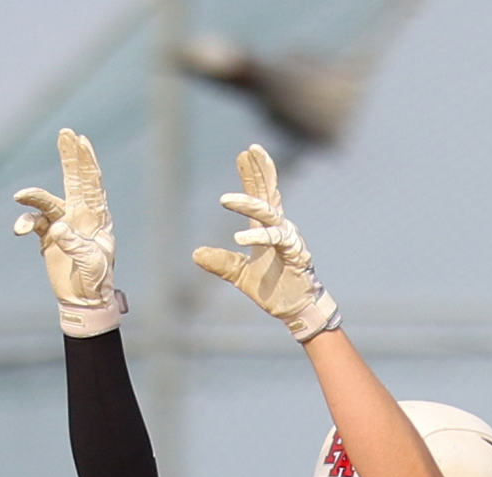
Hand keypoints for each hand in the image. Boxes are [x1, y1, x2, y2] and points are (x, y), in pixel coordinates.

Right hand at [12, 128, 126, 335]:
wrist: (84, 299)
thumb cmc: (95, 279)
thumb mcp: (89, 262)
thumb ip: (74, 243)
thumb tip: (57, 227)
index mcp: (96, 216)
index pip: (91, 183)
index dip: (85, 161)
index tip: (80, 140)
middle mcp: (79, 215)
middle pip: (74, 180)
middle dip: (70, 157)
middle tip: (65, 133)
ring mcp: (63, 223)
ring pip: (46, 201)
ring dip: (33, 197)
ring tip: (19, 195)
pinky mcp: (48, 236)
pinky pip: (33, 222)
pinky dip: (25, 223)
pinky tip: (20, 230)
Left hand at [192, 144, 339, 342]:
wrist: (296, 311)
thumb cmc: (274, 290)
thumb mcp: (240, 276)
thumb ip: (221, 263)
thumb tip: (195, 253)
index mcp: (268, 230)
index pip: (261, 195)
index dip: (253, 174)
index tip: (244, 153)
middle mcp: (280, 228)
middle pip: (269, 193)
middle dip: (260, 171)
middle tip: (249, 150)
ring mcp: (289, 239)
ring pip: (268, 214)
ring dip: (247, 204)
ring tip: (224, 200)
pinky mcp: (296, 253)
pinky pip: (277, 239)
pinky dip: (259, 236)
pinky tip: (240, 237)